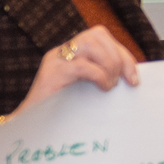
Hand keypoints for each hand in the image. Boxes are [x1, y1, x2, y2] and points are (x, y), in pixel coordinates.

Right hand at [12, 25, 142, 117]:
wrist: (30, 129)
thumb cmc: (61, 113)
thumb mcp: (85, 91)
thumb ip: (102, 79)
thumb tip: (132, 80)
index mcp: (70, 53)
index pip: (101, 38)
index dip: (123, 55)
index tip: (134, 78)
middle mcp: (61, 52)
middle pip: (98, 34)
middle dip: (118, 56)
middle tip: (122, 81)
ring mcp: (55, 61)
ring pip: (90, 43)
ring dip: (109, 64)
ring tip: (109, 85)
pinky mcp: (51, 74)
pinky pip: (82, 65)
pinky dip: (99, 75)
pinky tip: (102, 88)